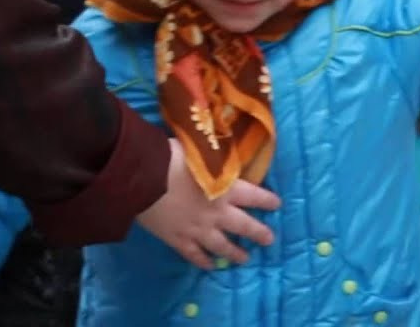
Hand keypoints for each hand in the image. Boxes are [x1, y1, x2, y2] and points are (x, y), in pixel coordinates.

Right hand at [136, 139, 280, 269]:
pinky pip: (193, 254)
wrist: (142, 178)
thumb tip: (223, 154)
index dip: (267, 200)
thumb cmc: (171, 158)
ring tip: (245, 259)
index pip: (254, 196)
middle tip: (269, 240)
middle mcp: (216, 212)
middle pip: (243, 225)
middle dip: (258, 233)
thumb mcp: (202, 153)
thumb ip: (216, 159)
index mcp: (225, 188)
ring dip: (234, 253)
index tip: (277, 205)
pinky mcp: (177, 239)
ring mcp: (196, 228)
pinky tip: (209, 266)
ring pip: (221, 245)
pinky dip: (202, 261)